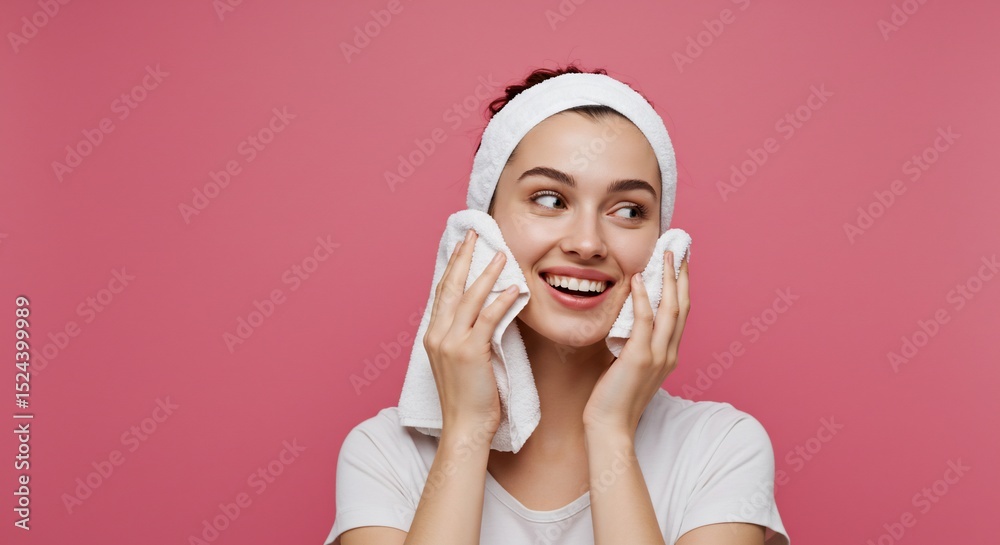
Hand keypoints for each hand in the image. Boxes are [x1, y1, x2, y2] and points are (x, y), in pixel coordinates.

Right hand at [423, 229, 520, 437]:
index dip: (453, 267)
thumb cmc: (468, 400)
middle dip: (463, 258)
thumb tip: (483, 316)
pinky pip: (487, 319)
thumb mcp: (460, 363)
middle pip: (450, 286)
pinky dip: (500, 301)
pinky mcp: (469, 353)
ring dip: (486, 273)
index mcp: (432, 336)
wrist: (464, 428)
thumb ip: (466, 337)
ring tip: (501, 254)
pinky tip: (513, 288)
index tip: (463, 246)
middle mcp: (437, 335)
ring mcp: (451, 343)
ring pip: (468, 298)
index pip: (442, 292)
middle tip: (475, 235)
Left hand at [583, 250, 689, 436]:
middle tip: (679, 248)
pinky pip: (645, 322)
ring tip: (665, 254)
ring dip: (668, 279)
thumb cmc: (614, 398)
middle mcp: (669, 353)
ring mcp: (657, 356)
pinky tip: (640, 280)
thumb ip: (634, 343)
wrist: (611, 427)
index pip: (681, 313)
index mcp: (668, 354)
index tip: (679, 262)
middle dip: (682, 275)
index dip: (682, 285)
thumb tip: (626, 319)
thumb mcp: (629, 365)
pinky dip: (643, 298)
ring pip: (670, 309)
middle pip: (683, 305)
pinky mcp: (639, 359)